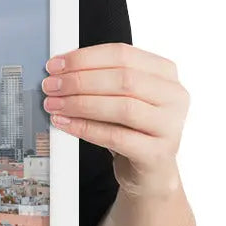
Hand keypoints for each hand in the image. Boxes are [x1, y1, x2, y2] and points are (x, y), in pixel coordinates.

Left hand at [41, 42, 188, 196]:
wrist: (149, 171)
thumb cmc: (131, 129)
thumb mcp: (120, 98)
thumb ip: (99, 80)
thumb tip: (60, 71)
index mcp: (165, 73)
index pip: (122, 54)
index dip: (84, 58)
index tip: (56, 65)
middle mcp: (174, 96)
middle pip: (122, 79)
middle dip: (79, 80)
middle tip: (51, 86)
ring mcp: (170, 125)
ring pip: (122, 107)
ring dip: (80, 104)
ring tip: (54, 105)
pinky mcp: (158, 153)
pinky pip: (116, 137)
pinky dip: (86, 128)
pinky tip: (65, 124)